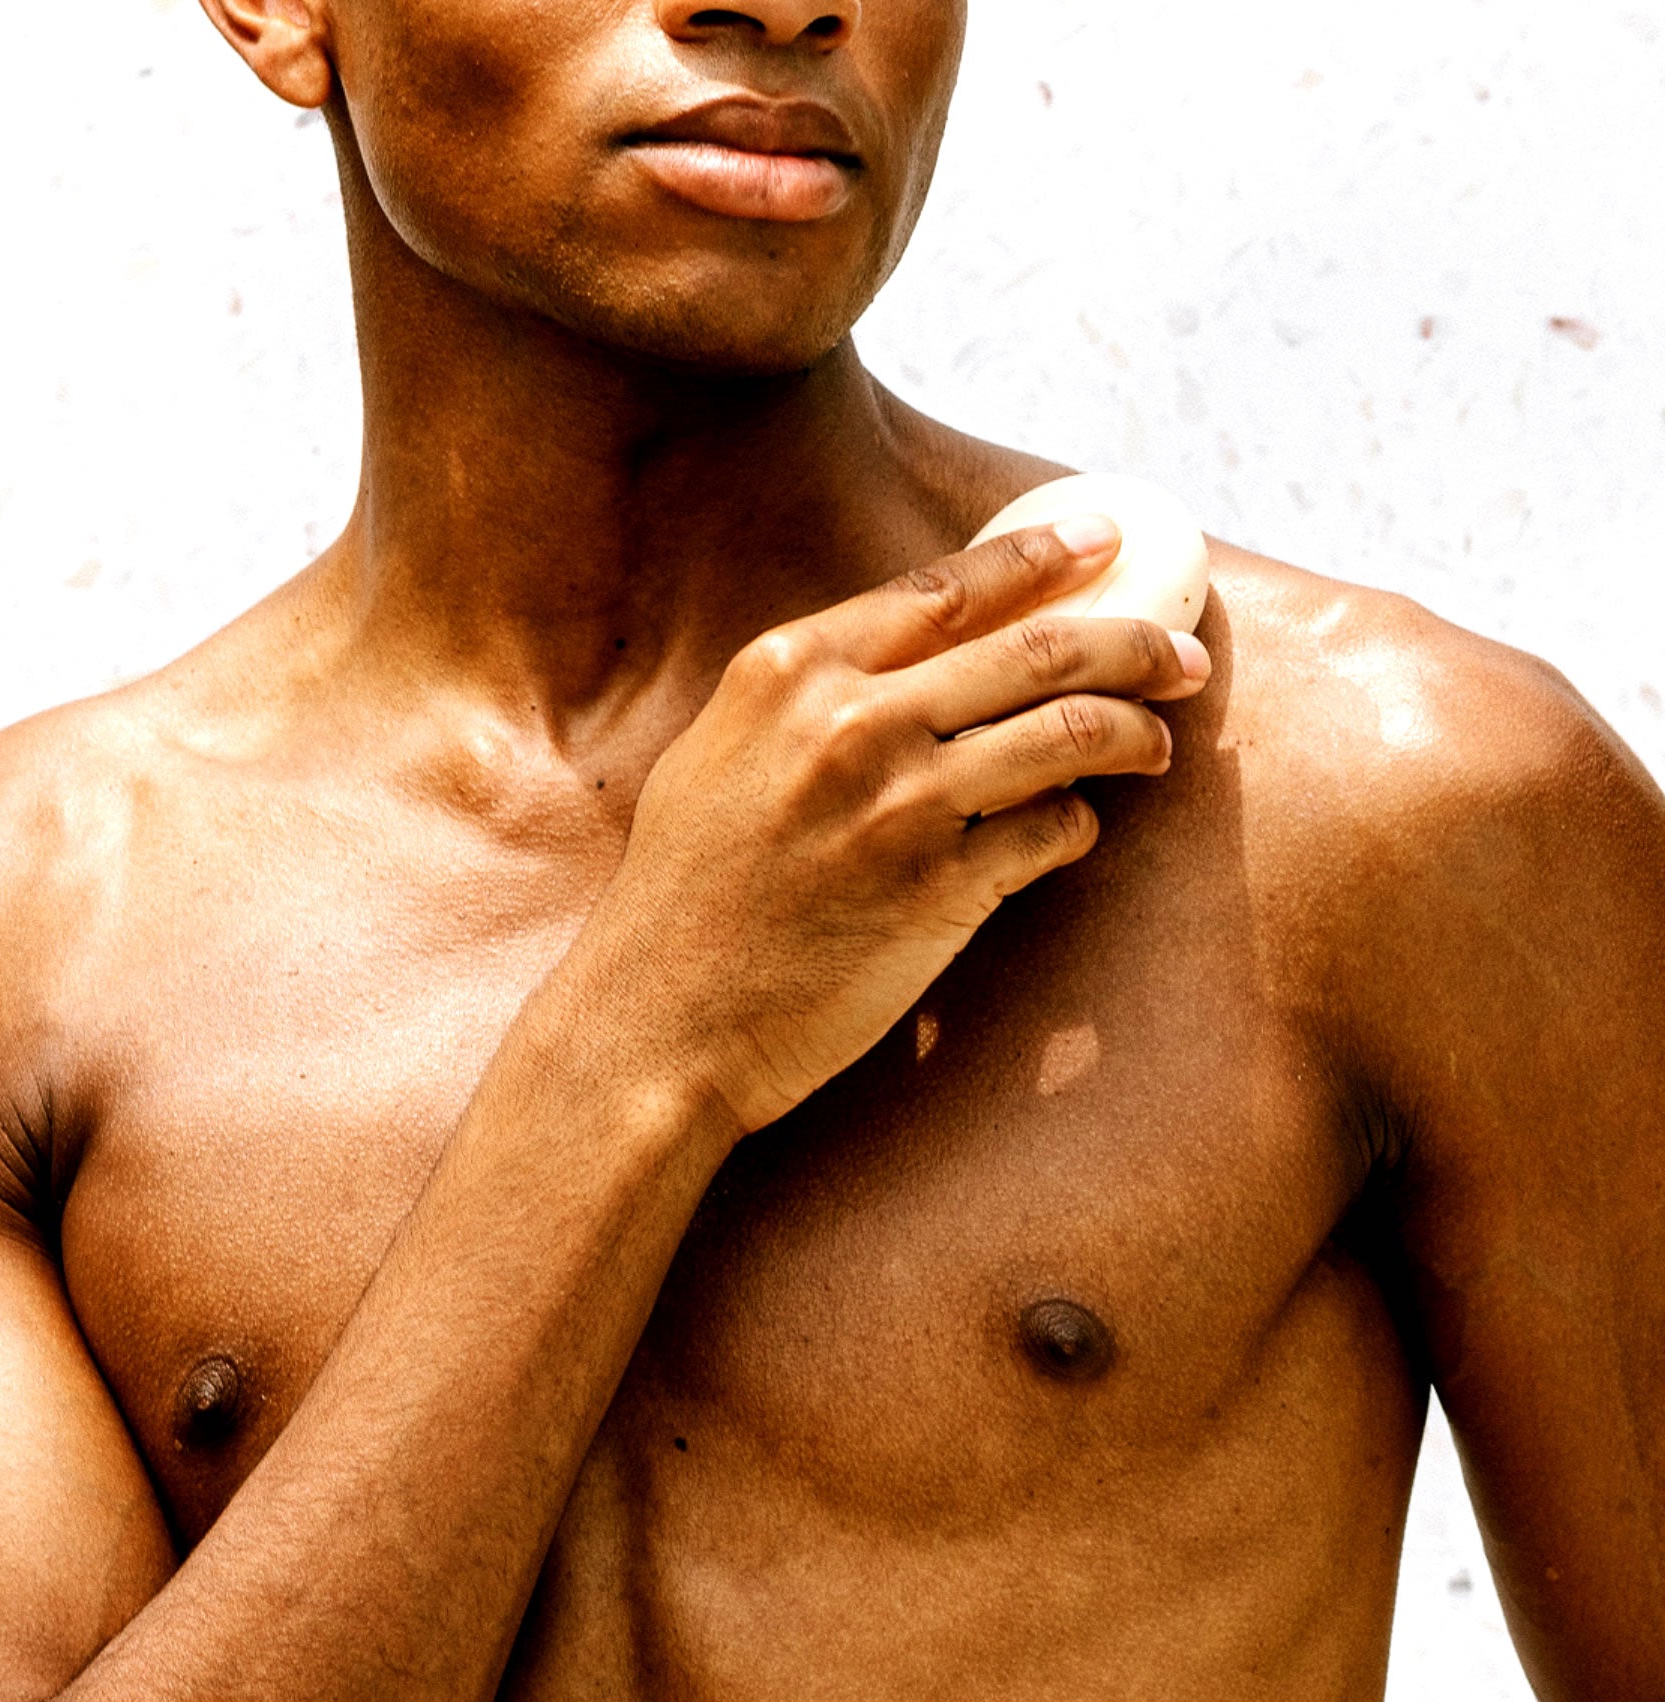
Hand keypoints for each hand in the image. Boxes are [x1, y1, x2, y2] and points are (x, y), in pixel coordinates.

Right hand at [582, 519, 1210, 1134]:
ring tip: (1159, 742)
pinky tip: (1073, 828)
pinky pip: (1053, 833)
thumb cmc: (683, 893)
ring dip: (1137, 731)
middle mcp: (852, 720)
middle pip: (1038, 649)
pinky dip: (1079, 824)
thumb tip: (905, 660)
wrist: (664, 1017)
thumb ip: (804, 695)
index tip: (1105, 540)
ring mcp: (903, 805)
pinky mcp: (940, 890)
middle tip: (1181, 652)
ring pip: (1071, 732)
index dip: (1043, 556)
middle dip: (1134, 641)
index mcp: (790, 670)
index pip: (948, 588)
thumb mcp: (717, 753)